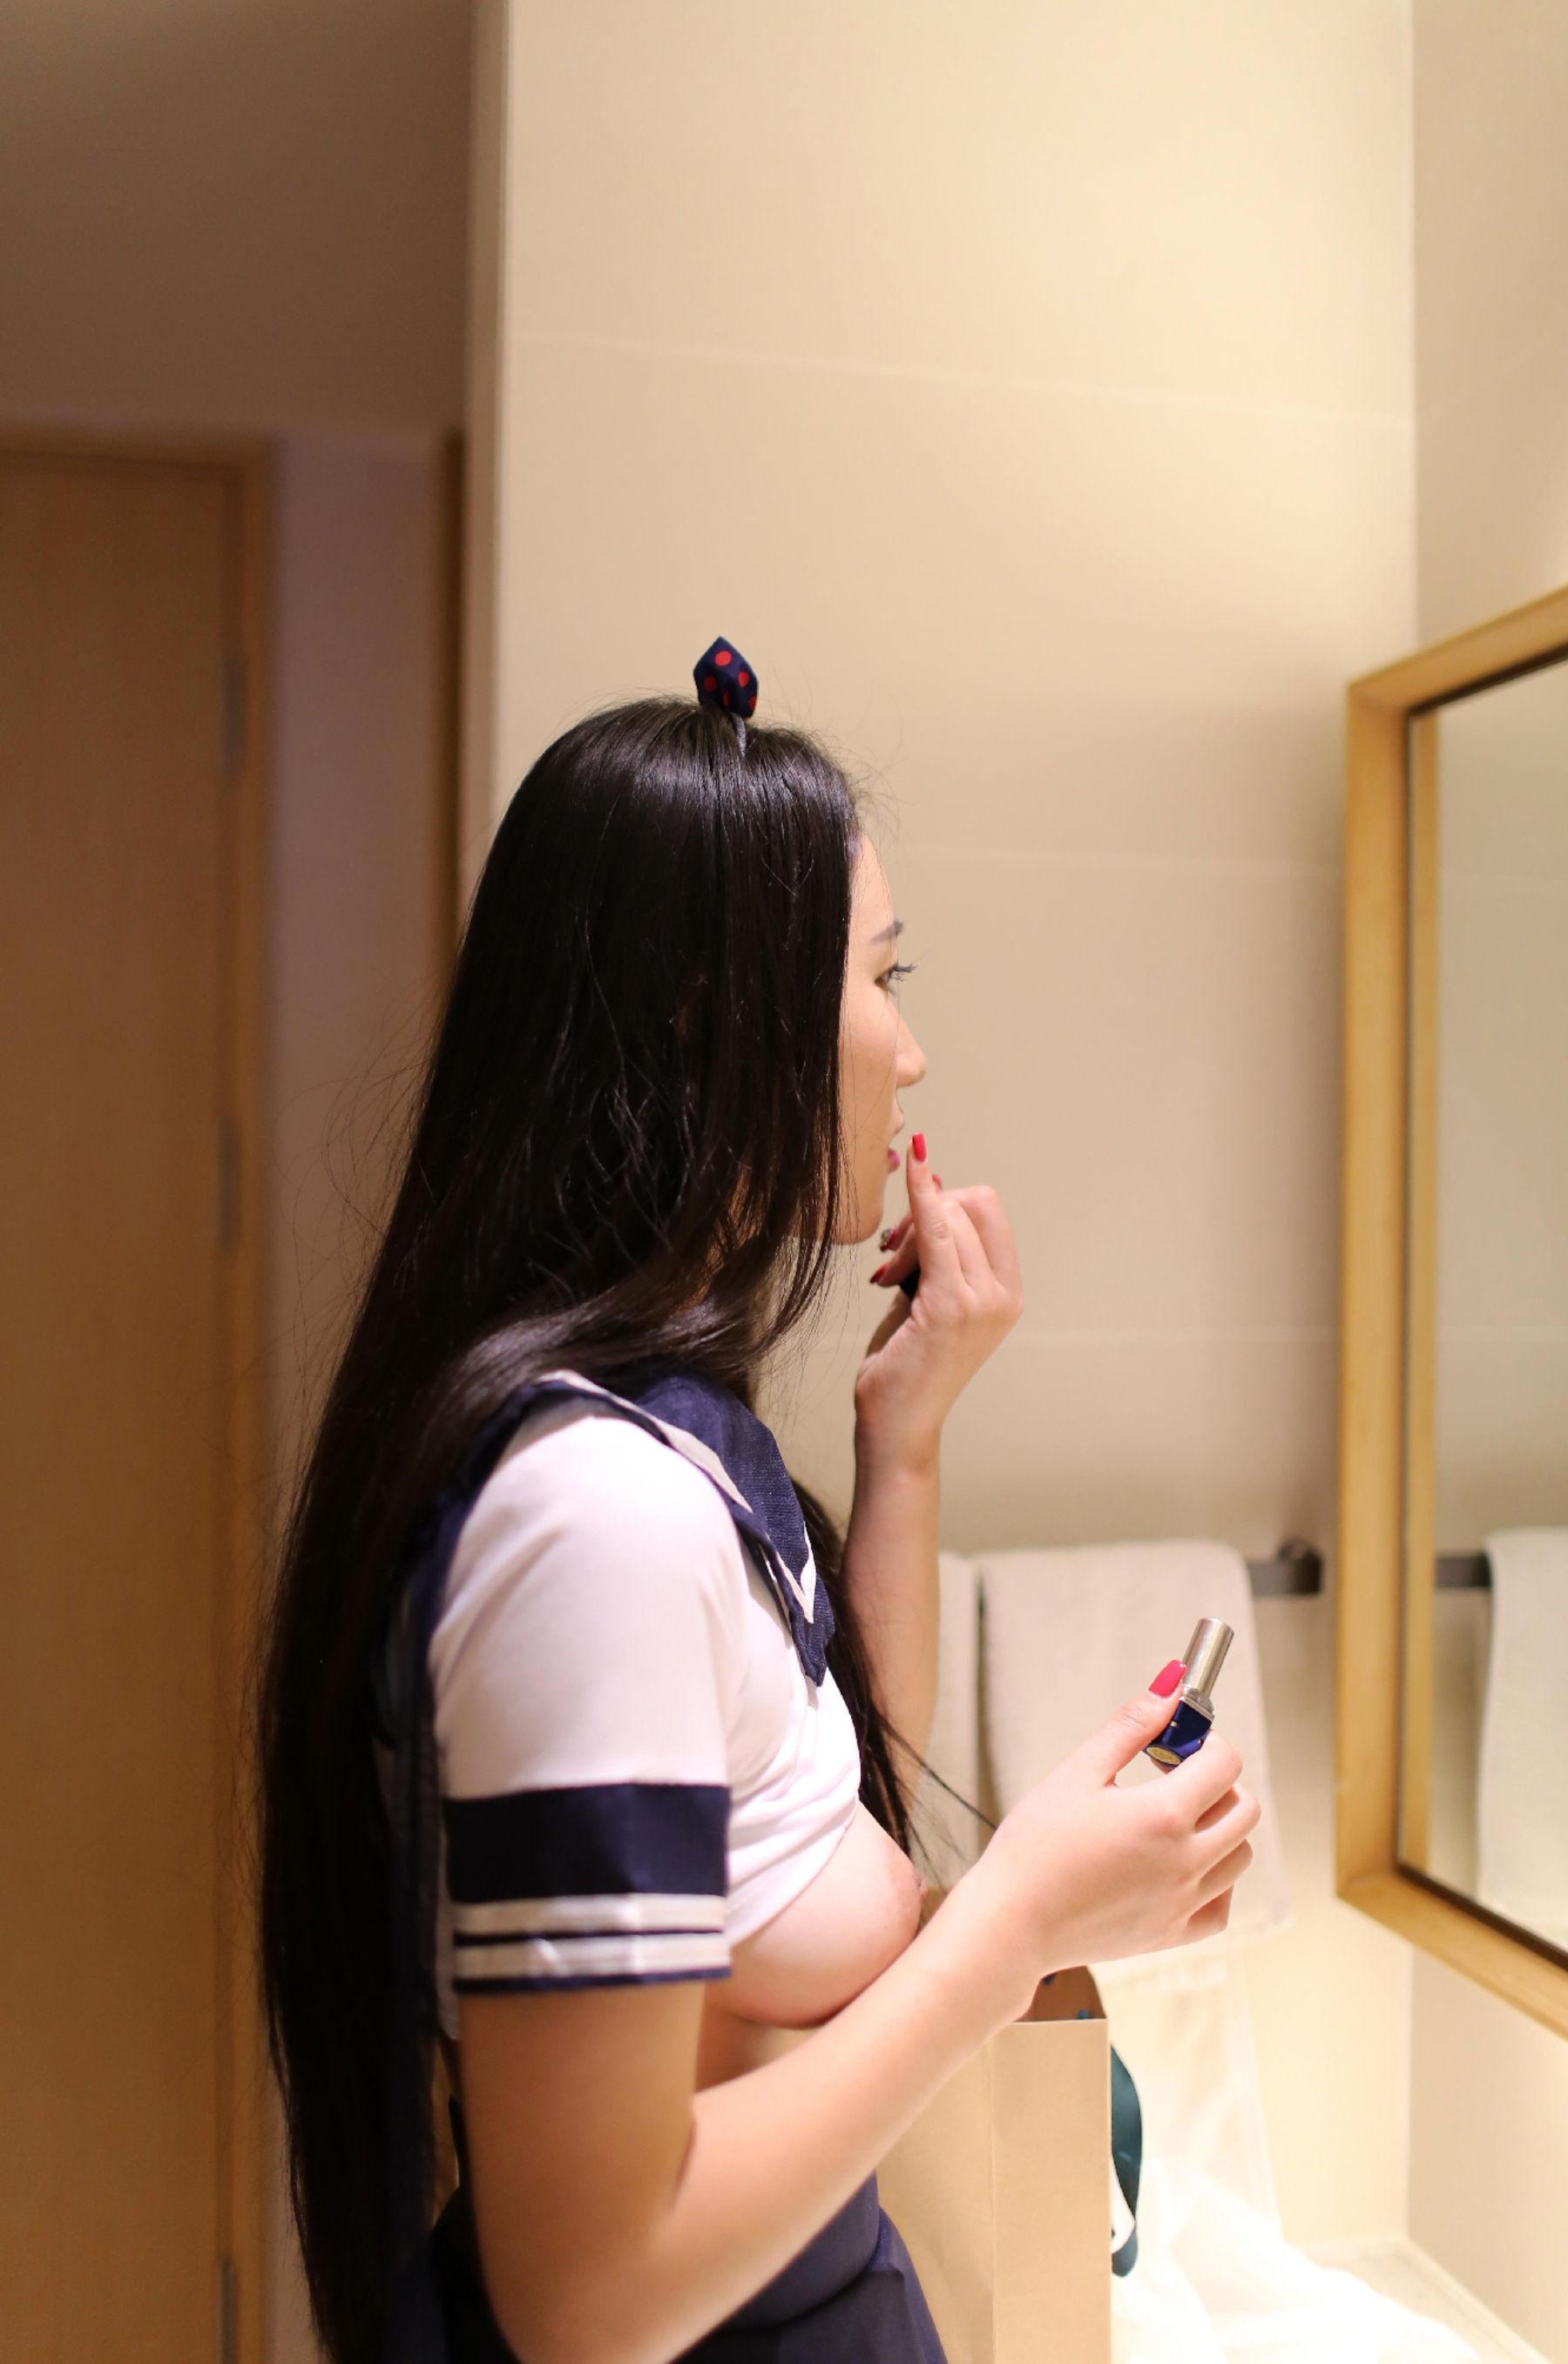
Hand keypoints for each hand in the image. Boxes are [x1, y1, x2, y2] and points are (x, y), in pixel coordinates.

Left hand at [853, 1138, 1023, 1463]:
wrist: (897, 1425)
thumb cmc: (906, 1364)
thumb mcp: (928, 1298)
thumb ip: (936, 1248)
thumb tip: (933, 1176)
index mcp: (1008, 1292)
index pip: (987, 1209)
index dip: (944, 1203)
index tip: (907, 1235)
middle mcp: (1004, 1295)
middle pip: (968, 1204)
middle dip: (922, 1213)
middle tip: (891, 1256)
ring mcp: (982, 1301)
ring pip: (946, 1216)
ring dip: (906, 1233)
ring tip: (887, 1275)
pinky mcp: (949, 1307)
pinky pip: (935, 1230)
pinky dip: (922, 1193)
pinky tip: (915, 1164)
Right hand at [959, 1681, 1259, 2009]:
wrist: (1010, 1923)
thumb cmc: (1034, 1846)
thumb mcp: (1078, 1772)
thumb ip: (1130, 1726)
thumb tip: (1171, 1687)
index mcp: (1164, 1816)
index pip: (1225, 1763)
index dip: (1205, 1740)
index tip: (1174, 1742)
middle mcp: (1185, 1863)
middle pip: (1244, 1808)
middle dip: (1217, 1780)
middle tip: (1171, 1776)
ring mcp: (1183, 1904)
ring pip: (1240, 1855)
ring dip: (1219, 1827)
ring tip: (1171, 1819)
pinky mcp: (1172, 1935)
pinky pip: (1222, 1905)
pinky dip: (1216, 1881)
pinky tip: (1180, 1864)